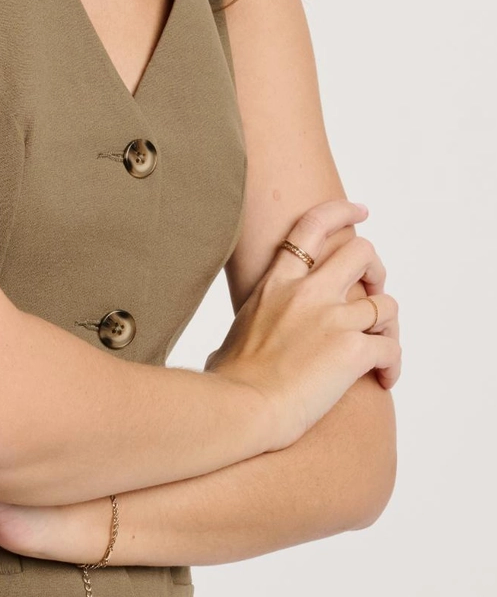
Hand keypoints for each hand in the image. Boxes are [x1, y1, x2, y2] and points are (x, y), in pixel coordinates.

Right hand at [205, 198, 400, 449]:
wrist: (240, 407)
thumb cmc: (228, 380)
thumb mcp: (236, 331)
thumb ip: (249, 328)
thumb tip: (223, 356)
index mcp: (277, 282)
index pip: (312, 226)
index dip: (342, 211)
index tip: (362, 210)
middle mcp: (308, 292)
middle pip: (362, 253)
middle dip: (376, 271)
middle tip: (373, 294)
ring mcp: (332, 318)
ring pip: (387, 303)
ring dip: (388, 327)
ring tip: (378, 350)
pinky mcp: (352, 350)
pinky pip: (392, 349)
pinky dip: (393, 364)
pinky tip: (383, 380)